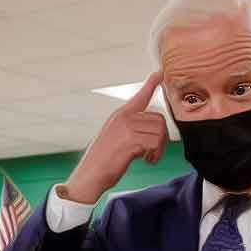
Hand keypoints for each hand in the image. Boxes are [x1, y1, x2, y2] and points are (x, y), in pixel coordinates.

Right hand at [62, 72, 169, 203]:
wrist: (89, 177)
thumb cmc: (101, 162)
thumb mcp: (114, 139)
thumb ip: (130, 130)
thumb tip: (149, 131)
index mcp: (119, 116)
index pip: (139, 97)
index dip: (151, 85)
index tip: (159, 73)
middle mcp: (123, 118)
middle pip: (158, 119)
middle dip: (162, 137)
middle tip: (154, 152)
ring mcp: (126, 128)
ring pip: (159, 131)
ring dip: (159, 148)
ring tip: (150, 158)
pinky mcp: (130, 140)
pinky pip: (155, 142)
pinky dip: (155, 154)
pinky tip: (147, 161)